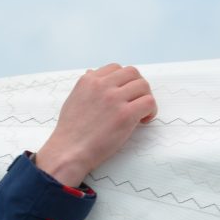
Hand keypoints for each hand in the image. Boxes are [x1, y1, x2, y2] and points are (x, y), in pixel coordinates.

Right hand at [33, 64, 156, 186]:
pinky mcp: (125, 114)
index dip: (123, 80)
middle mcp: (101, 86)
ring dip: (145, 98)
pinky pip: (149, 102)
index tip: (124, 92)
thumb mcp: (73, 100)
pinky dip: (150, 111)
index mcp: (88, 81)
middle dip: (137, 86)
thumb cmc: (71, 131)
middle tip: (136, 101)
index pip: (115, 68)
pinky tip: (143, 120)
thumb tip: (93, 73)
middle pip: (132, 73)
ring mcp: (114, 99)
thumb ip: (86, 87)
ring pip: (143, 86)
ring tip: (140, 112)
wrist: (69, 151)